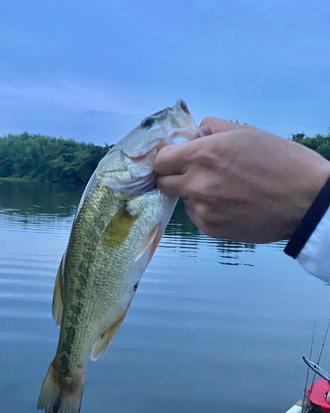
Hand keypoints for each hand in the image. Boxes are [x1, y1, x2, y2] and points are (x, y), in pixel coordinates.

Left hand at [155, 117, 329, 242]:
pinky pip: (197, 216)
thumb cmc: (283, 162)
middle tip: (193, 173)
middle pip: (164, 183)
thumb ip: (214, 129)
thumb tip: (196, 132)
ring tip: (223, 190)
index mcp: (204, 155)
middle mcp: (197, 184)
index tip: (175, 158)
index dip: (167, 158)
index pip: (160, 160)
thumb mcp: (248, 133)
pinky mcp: (212, 229)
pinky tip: (230, 204)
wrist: (307, 201)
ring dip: (193, 194)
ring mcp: (204, 210)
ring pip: (182, 200)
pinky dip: (206, 210)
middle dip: (174, 176)